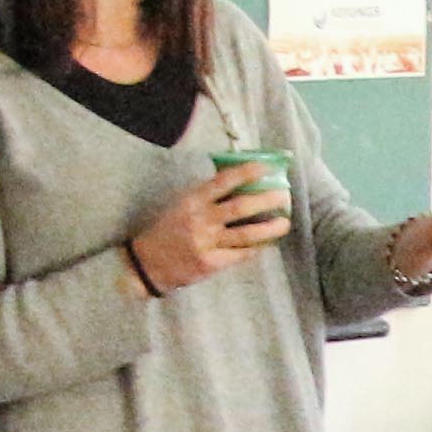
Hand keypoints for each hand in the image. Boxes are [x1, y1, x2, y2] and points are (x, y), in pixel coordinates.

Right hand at [125, 164, 289, 296]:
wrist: (147, 263)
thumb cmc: (167, 230)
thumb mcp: (180, 205)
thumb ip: (206, 196)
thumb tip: (237, 182)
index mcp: (192, 200)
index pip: (223, 182)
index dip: (246, 173)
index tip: (266, 168)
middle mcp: (200, 219)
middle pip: (240, 207)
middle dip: (266, 201)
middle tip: (285, 197)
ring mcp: (206, 242)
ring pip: (246, 234)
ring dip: (269, 229)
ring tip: (285, 224)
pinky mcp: (211, 263)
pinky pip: (240, 254)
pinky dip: (255, 248)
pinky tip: (267, 244)